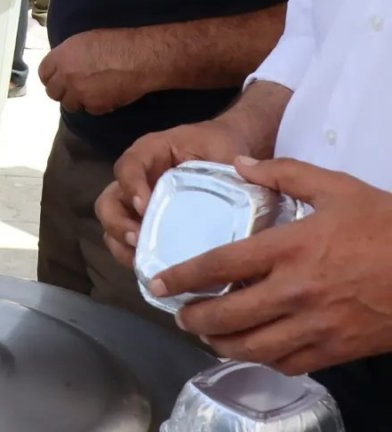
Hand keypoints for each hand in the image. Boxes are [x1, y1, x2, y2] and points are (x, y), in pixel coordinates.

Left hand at [37, 28, 152, 116]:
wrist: (138, 57)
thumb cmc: (114, 42)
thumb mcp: (82, 42)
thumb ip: (67, 56)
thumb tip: (63, 66)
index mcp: (60, 57)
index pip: (43, 74)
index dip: (51, 77)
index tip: (58, 78)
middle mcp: (65, 76)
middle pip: (53, 92)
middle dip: (63, 91)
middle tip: (75, 87)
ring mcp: (79, 93)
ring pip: (69, 104)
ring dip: (78, 100)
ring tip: (92, 92)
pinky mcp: (94, 106)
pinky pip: (89, 110)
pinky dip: (96, 105)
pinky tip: (106, 95)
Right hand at [96, 120, 253, 267]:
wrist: (226, 149)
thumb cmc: (221, 147)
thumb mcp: (224, 151)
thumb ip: (228, 173)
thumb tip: (244, 211)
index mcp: (150, 153)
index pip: (129, 166)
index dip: (131, 186)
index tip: (144, 207)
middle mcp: (137, 179)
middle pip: (109, 200)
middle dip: (117, 223)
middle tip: (138, 240)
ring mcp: (139, 202)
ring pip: (113, 224)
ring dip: (122, 245)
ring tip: (144, 263)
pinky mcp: (149, 223)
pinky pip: (129, 242)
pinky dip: (136, 258)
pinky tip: (156, 272)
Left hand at [153, 157, 391, 374]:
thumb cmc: (383, 223)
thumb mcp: (333, 186)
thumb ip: (281, 172)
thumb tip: (238, 164)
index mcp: (288, 248)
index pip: (220, 266)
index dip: (183, 277)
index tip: (158, 282)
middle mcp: (295, 292)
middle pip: (229, 315)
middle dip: (194, 318)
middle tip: (177, 314)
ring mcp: (316, 326)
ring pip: (254, 347)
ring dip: (221, 345)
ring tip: (205, 335)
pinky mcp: (338, 350)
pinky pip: (289, 363)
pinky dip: (262, 359)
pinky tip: (251, 349)